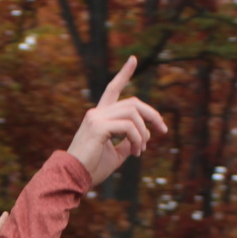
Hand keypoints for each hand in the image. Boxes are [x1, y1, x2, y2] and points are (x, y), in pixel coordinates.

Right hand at [67, 57, 166, 185]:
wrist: (72, 178)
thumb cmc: (91, 169)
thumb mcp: (115, 154)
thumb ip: (128, 143)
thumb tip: (144, 135)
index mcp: (99, 117)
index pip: (112, 89)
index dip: (124, 74)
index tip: (133, 59)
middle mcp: (96, 113)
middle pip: (133, 102)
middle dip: (153, 114)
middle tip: (163, 130)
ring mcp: (96, 118)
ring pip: (133, 112)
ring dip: (144, 131)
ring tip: (141, 150)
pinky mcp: (98, 127)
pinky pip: (128, 126)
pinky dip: (137, 139)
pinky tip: (135, 152)